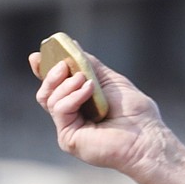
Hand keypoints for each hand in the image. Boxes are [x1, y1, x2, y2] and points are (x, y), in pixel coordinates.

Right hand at [29, 50, 168, 175]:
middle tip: (62, 64)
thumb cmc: (137, 113)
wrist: (147, 138)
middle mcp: (73, 117)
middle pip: (47, 93)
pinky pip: (60, 109)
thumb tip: (73, 46)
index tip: (37, 56)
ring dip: (66, 84)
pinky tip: (88, 89)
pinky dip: (73, 96)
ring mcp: (69, 128)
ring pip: (49, 99)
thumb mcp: (112, 81)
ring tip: (85, 79)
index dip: (44, 71)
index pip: (57, 86)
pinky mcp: (68, 137)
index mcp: (82, 104)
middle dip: (51, 75)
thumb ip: (91, 66)